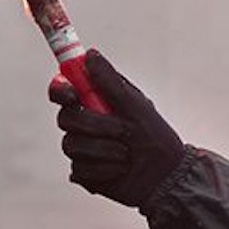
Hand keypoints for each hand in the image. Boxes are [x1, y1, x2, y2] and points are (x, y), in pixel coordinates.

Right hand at [49, 51, 185, 209]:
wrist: (167, 175)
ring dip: (104, 149)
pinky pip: (79, 169)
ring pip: (71, 145)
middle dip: (94, 125)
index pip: (63, 91)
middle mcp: (83, 124)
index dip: (60, 89)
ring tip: (126, 154)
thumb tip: (90, 54)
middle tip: (122, 130)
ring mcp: (82, 149)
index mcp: (93, 104)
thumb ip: (111, 82)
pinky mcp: (84, 173)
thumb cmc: (155, 137)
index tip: (72, 94)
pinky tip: (120, 169)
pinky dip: (104, 169)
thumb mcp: (136, 105)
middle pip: (65, 118)